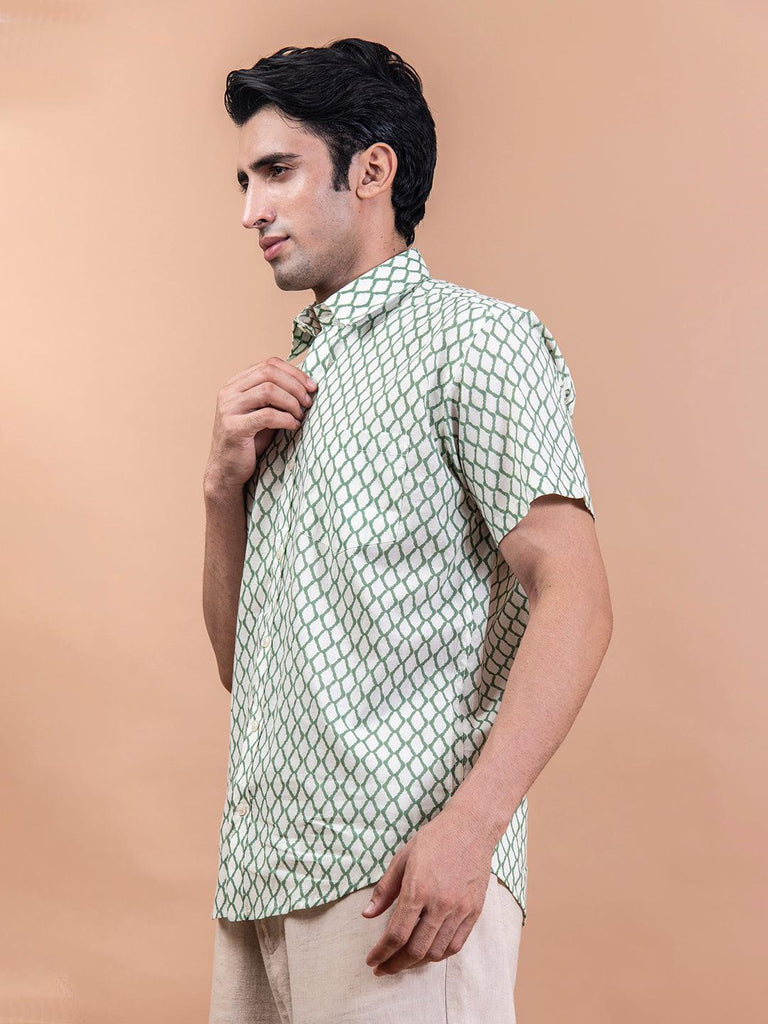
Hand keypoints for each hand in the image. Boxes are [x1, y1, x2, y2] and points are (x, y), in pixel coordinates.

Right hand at [204, 356, 316, 492]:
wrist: (227, 471)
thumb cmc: (250, 442)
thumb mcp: (264, 413)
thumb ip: (277, 397)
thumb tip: (308, 386)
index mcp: (236, 384)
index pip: (269, 364)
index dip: (295, 372)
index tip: (312, 386)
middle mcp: (229, 392)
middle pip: (269, 373)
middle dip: (295, 385)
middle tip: (309, 402)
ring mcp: (228, 409)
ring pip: (268, 390)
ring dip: (291, 402)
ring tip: (300, 415)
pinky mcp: (233, 428)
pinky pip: (267, 415)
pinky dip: (286, 419)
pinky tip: (294, 426)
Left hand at [361, 800, 496, 976]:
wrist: (471, 828)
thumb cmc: (434, 840)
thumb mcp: (402, 858)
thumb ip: (385, 889)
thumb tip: (367, 915)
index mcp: (418, 889)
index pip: (396, 934)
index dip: (381, 953)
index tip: (371, 961)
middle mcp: (440, 904)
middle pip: (415, 950)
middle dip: (395, 965)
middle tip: (383, 968)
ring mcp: (460, 909)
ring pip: (436, 952)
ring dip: (416, 962)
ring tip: (403, 960)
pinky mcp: (474, 911)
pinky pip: (456, 945)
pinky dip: (440, 954)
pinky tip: (428, 952)